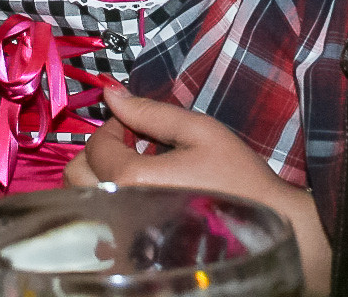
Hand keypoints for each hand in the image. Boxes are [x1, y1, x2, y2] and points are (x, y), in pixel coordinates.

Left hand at [65, 88, 332, 295]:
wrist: (270, 227)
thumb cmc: (238, 177)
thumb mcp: (200, 131)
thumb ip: (151, 112)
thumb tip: (111, 92)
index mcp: (135, 179)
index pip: (97, 146)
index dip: (114, 128)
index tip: (135, 127)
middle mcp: (120, 211)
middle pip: (77, 175)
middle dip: (98, 154)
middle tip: (130, 147)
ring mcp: (124, 238)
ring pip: (84, 202)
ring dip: (100, 179)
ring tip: (136, 172)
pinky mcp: (134, 254)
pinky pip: (101, 227)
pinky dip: (108, 206)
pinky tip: (139, 198)